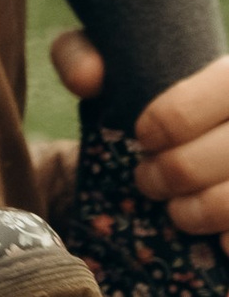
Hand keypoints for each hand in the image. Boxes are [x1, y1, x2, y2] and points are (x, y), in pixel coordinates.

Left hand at [50, 31, 228, 234]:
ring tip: (175, 208)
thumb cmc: (162, 86)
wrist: (209, 122)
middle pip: (207, 162)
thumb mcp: (120, 57)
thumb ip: (83, 53)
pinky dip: (228, 244)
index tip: (143, 137)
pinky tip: (217, 241)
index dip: (155, 132)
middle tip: (148, 178)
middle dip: (167, 176)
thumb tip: (87, 81)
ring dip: (194, 213)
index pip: (180, 113)